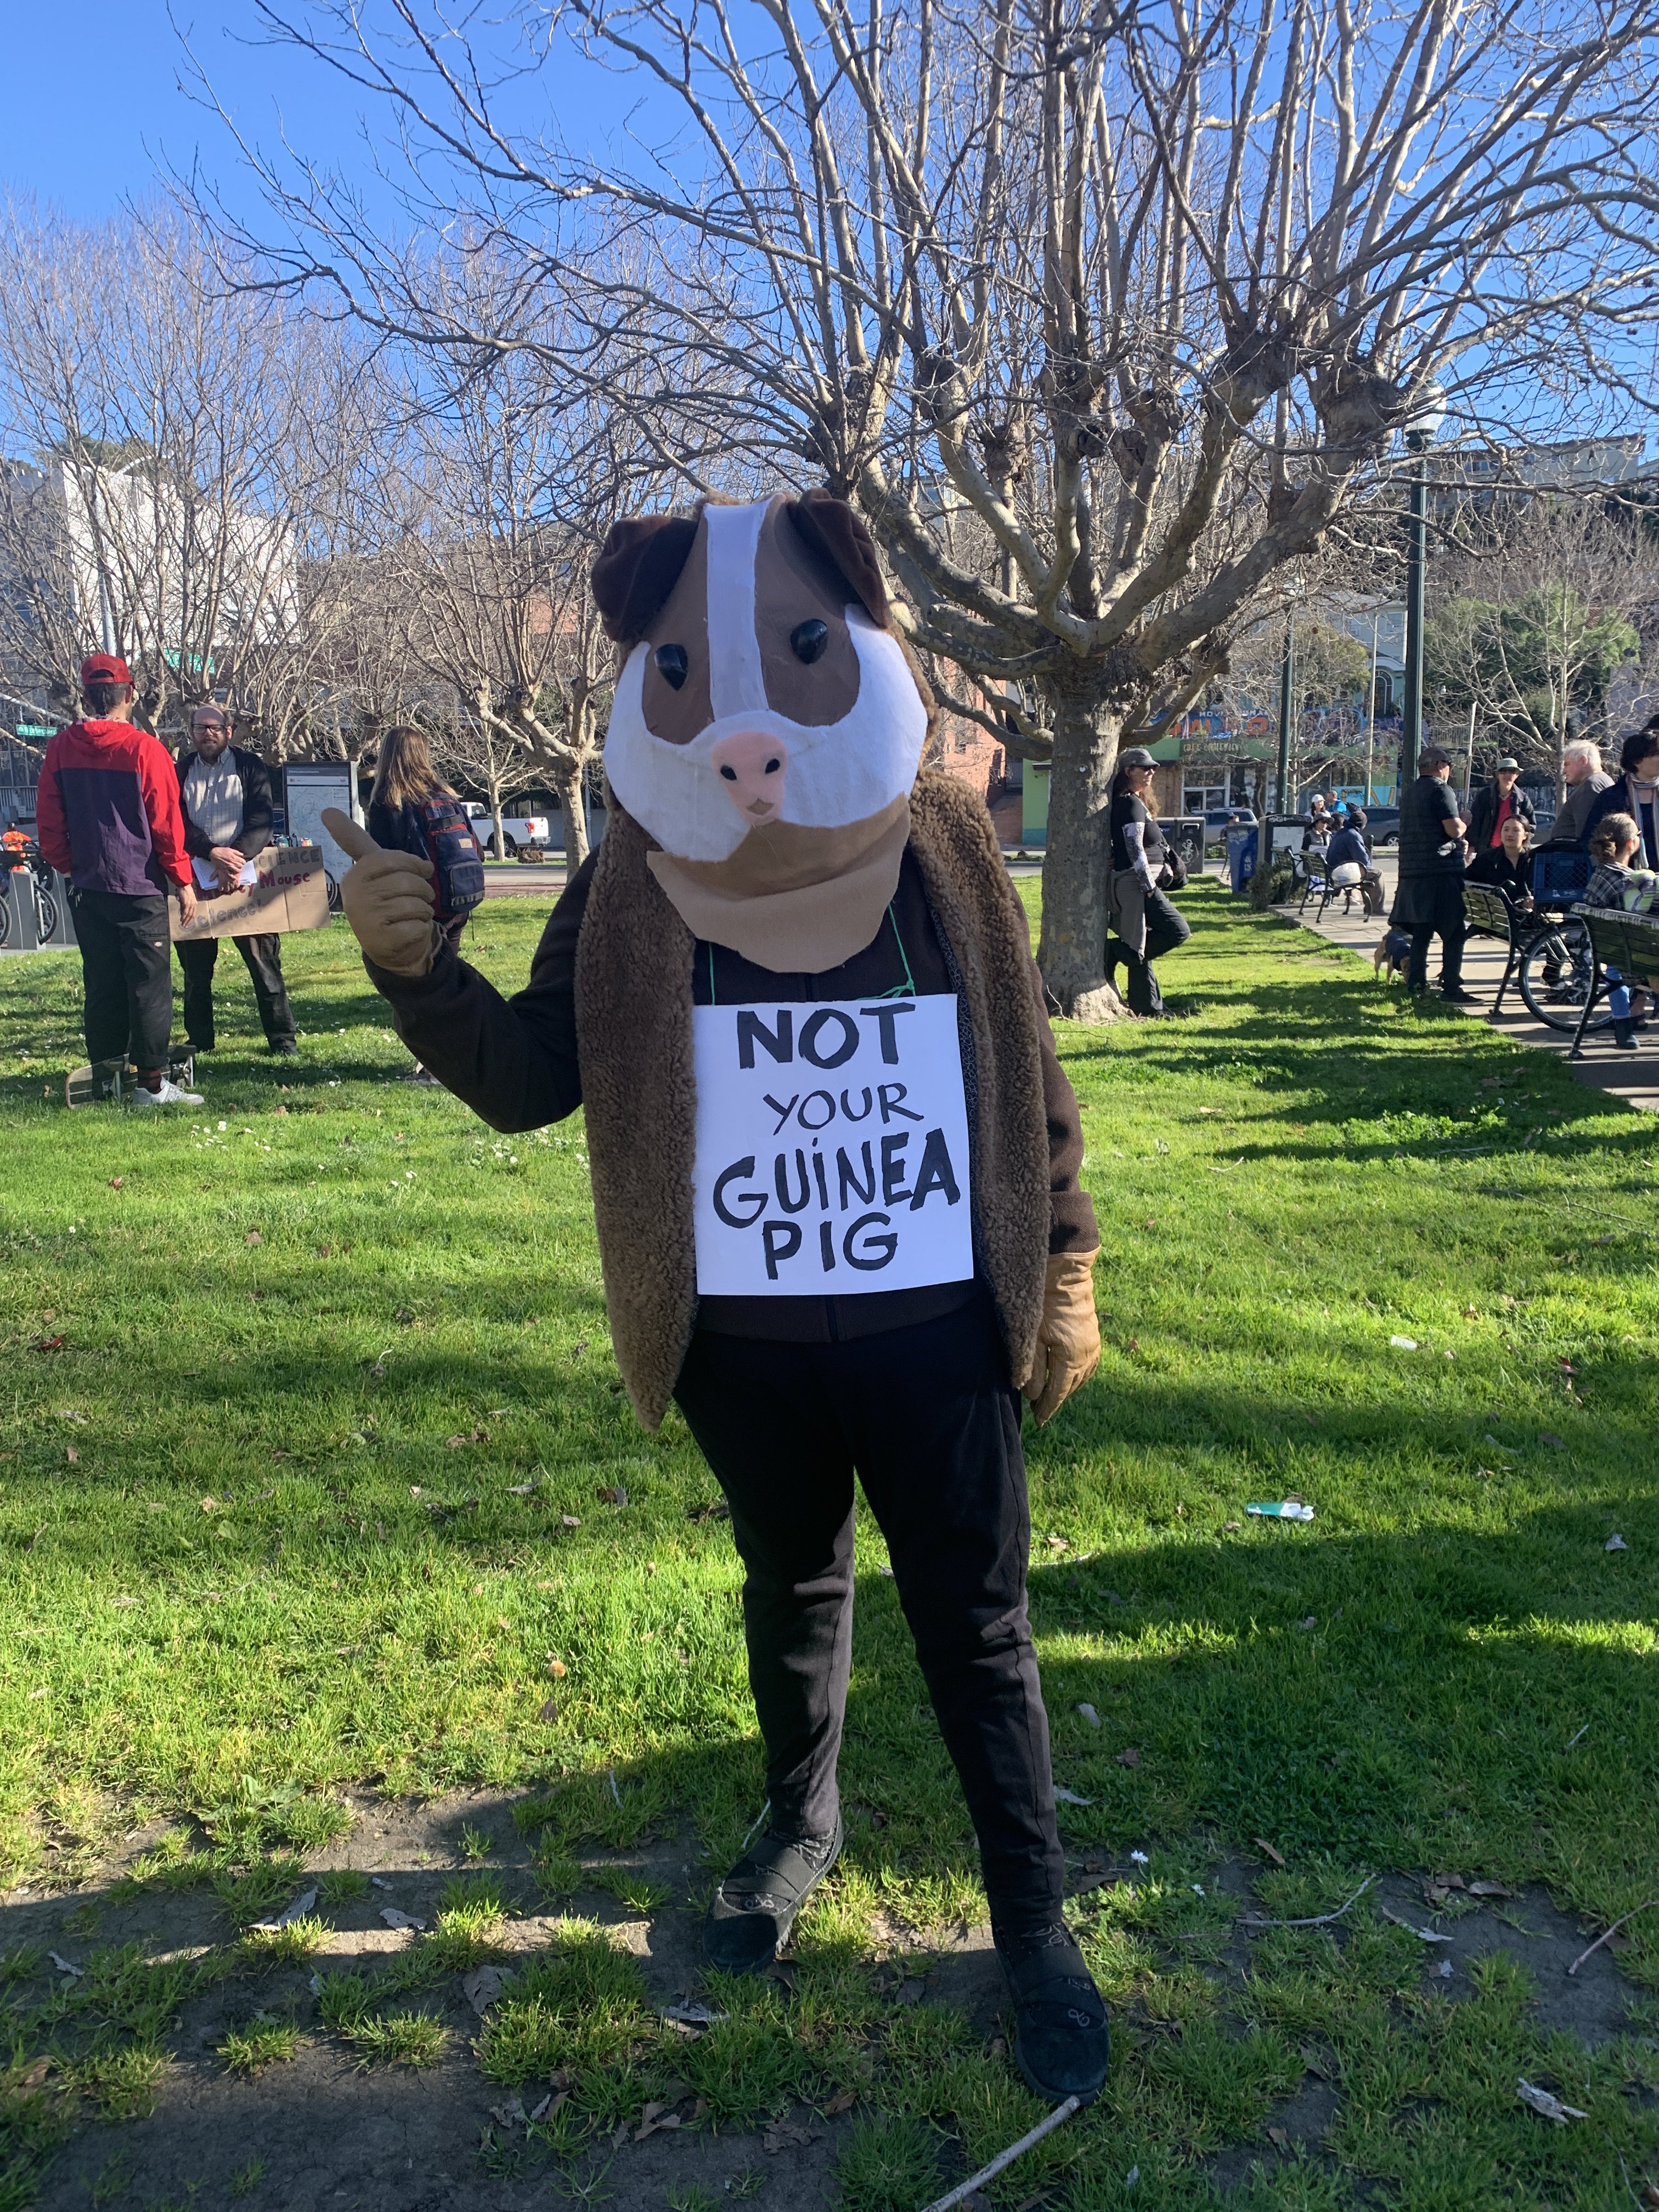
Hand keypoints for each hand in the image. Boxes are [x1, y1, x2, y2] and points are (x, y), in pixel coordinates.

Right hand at [177, 883, 197, 926]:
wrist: (184, 885)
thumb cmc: (184, 891)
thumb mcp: (185, 900)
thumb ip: (184, 906)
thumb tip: (182, 912)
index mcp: (195, 904)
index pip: (193, 914)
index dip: (190, 919)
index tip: (187, 923)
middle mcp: (194, 904)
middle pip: (192, 915)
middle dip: (188, 922)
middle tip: (184, 926)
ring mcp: (191, 904)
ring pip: (189, 915)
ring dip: (185, 920)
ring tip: (182, 924)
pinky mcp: (187, 903)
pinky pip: (185, 911)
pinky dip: (183, 916)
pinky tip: (181, 919)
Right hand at [211, 844, 245, 888]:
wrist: (214, 854)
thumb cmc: (221, 851)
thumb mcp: (230, 849)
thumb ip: (237, 852)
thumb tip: (242, 855)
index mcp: (234, 857)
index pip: (243, 862)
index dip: (243, 861)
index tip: (241, 861)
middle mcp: (232, 863)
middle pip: (241, 866)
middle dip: (241, 866)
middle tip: (239, 865)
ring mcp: (228, 867)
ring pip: (237, 871)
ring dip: (238, 870)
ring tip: (236, 869)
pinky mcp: (224, 870)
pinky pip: (230, 875)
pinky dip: (232, 877)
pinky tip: (234, 877)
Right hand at [322, 808, 438, 976]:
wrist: (391, 947)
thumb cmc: (387, 901)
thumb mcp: (375, 869)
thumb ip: (354, 841)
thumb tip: (326, 810)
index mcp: (354, 876)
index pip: (389, 859)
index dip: (413, 864)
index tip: (423, 869)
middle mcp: (355, 897)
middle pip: (407, 883)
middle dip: (424, 890)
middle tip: (422, 897)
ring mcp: (366, 920)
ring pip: (415, 905)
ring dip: (424, 910)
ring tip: (414, 915)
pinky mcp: (381, 941)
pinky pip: (418, 926)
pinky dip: (422, 928)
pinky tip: (410, 931)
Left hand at [1022, 1250, 1101, 1425]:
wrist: (1066, 1274)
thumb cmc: (1044, 1304)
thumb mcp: (1032, 1337)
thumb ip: (1032, 1367)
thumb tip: (1032, 1394)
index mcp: (1071, 1360)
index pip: (1057, 1393)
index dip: (1047, 1408)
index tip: (1038, 1421)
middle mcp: (1086, 1356)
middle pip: (1070, 1387)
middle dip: (1055, 1400)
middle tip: (1040, 1410)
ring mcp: (1093, 1346)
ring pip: (1082, 1377)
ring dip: (1067, 1389)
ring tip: (1053, 1396)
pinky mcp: (1094, 1335)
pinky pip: (1089, 1365)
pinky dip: (1079, 1375)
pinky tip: (1072, 1375)